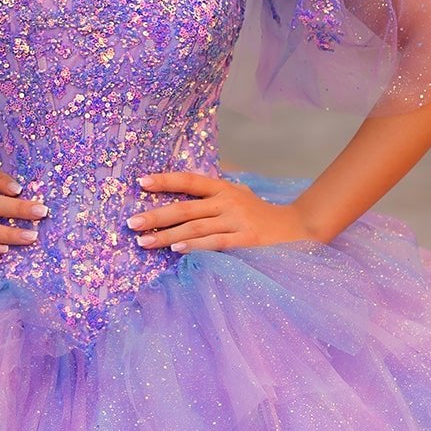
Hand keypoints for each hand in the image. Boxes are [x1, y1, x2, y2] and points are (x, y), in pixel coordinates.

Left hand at [126, 170, 324, 252]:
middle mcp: (229, 201)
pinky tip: (176, 249)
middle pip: (186, 207)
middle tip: (131, 223)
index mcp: (224, 189)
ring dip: (167, 235)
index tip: (140, 182)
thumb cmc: (261, 216)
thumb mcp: (239, 197)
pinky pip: (215, 243)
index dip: (165, 180)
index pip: (190, 180)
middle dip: (156, 215)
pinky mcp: (246, 241)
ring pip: (195, 227)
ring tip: (144, 241)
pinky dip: (195, 246)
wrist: (299, 229)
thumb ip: (214, 196)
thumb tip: (180, 194)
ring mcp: (238, 221)